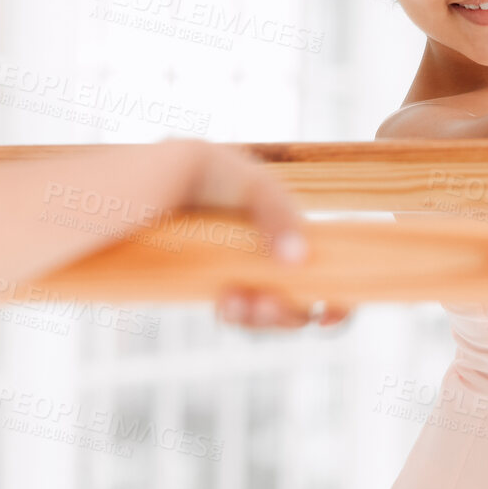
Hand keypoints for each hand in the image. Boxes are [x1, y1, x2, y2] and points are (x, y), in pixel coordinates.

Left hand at [159, 138, 352, 330]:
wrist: (147, 177)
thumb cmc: (203, 171)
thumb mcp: (248, 182)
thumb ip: (278, 211)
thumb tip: (300, 260)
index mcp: (289, 228)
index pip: (329, 270)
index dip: (340, 297)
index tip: (331, 312)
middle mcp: (270, 254)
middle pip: (302, 301)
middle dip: (291, 312)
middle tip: (266, 306)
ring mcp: (241, 273)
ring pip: (270, 314)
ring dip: (265, 317)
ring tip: (238, 304)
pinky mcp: (210, 288)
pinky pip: (239, 315)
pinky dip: (240, 314)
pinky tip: (225, 302)